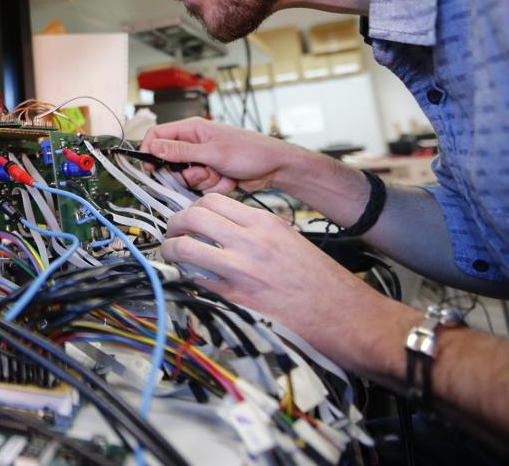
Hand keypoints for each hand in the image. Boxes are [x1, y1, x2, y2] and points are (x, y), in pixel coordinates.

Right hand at [140, 117, 304, 193]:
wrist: (275, 167)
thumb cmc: (251, 151)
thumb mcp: (212, 152)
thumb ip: (181, 152)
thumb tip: (154, 147)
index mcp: (192, 129)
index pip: (157, 136)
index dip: (149, 151)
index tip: (150, 168)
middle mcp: (194, 143)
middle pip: (170, 162)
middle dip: (185, 173)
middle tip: (202, 171)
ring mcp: (203, 159)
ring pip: (186, 177)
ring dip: (203, 181)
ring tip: (220, 174)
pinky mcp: (211, 173)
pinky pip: (201, 186)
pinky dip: (214, 186)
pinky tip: (228, 179)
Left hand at [160, 193, 403, 371]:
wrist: (347, 316)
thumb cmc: (323, 282)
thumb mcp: (290, 240)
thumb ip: (257, 231)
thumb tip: (224, 229)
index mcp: (265, 223)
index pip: (213, 201)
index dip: (193, 207)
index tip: (189, 217)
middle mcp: (250, 241)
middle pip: (192, 217)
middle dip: (173, 223)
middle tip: (171, 232)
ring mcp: (241, 270)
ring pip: (185, 246)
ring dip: (170, 249)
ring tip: (170, 254)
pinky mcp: (236, 298)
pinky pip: (196, 280)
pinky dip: (185, 276)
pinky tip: (187, 278)